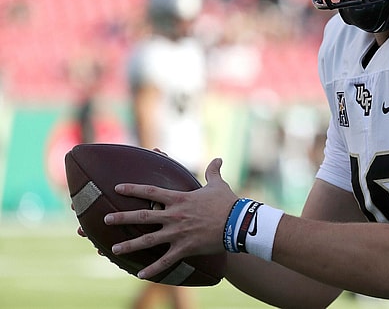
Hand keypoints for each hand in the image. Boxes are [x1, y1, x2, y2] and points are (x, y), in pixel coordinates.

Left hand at [104, 158, 237, 278]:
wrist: (237, 222)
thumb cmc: (228, 202)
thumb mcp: (218, 185)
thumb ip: (213, 171)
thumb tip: (218, 158)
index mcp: (179, 198)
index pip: (150, 191)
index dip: (133, 189)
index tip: (117, 188)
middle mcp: (174, 215)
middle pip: (142, 216)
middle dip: (122, 218)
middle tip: (105, 220)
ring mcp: (177, 233)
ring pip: (148, 240)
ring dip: (129, 245)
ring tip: (113, 249)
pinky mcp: (184, 248)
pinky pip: (165, 261)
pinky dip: (152, 269)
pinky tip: (140, 275)